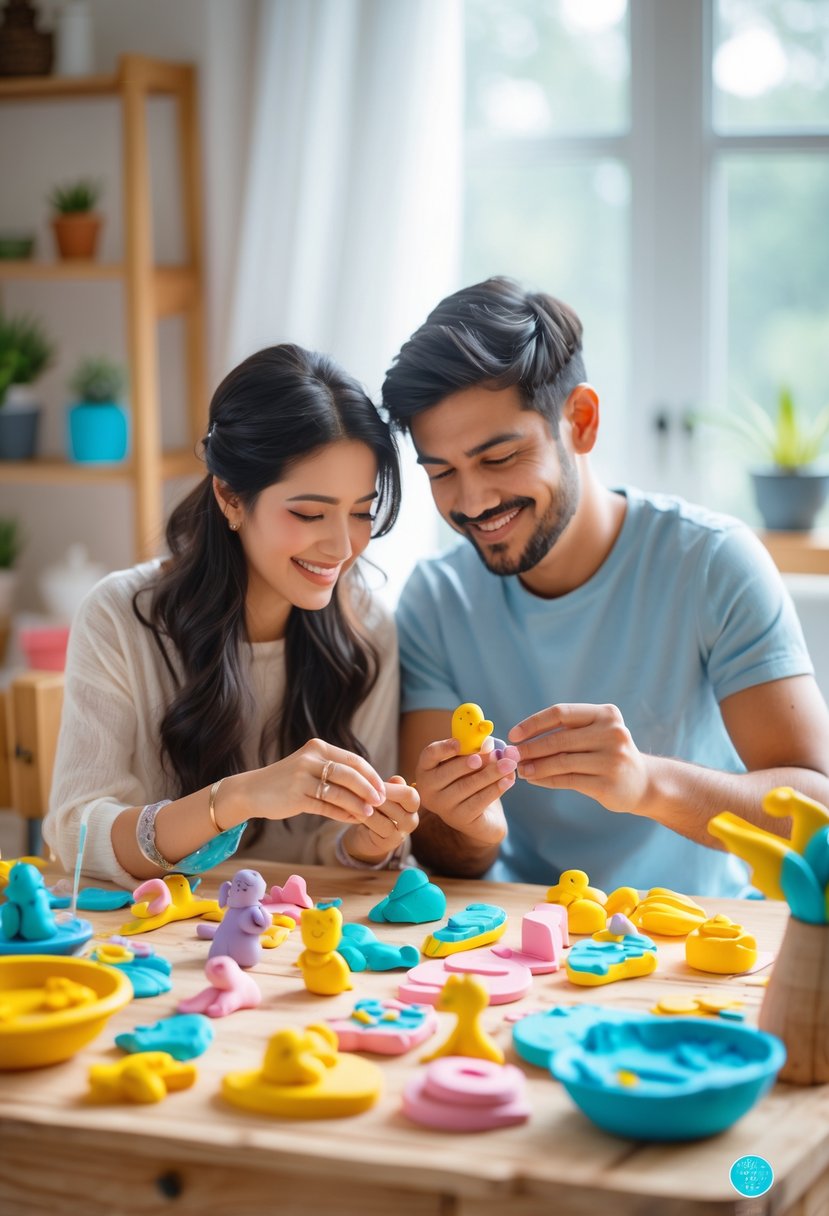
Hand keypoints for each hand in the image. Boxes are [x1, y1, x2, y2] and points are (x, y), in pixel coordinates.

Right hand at [231, 738, 384, 826]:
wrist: (252, 790)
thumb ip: (334, 771)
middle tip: (381, 800)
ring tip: (369, 813)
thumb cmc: (287, 780)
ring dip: (357, 804)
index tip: (382, 788)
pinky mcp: (295, 796)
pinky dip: (342, 814)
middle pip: (349, 773)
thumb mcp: (310, 767)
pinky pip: (325, 806)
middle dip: (368, 788)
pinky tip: (352, 819)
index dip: (371, 774)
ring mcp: (302, 777)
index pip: (353, 759)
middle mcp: (310, 759)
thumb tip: (369, 785)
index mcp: (318, 748)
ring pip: (339, 792)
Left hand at [343, 775, 420, 861]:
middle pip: (397, 806)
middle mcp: (412, 821)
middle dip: (378, 796)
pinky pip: (375, 827)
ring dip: (369, 805)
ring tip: (353, 797)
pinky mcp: (387, 844)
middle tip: (360, 789)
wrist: (368, 837)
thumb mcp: (385, 796)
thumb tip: (397, 778)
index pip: (410, 794)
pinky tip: (352, 809)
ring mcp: (400, 835)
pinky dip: (363, 816)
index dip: (392, 788)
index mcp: (413, 806)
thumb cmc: (377, 810)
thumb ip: (391, 787)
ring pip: (386, 816)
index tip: (373, 784)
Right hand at [413, 736, 518, 846]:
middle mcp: (429, 790)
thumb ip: (477, 750)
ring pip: (467, 786)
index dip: (443, 748)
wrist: (481, 816)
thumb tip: (488, 742)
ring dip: (491, 773)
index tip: (460, 743)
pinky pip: (479, 801)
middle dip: (475, 760)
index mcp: (427, 769)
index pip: (429, 755)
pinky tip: (508, 780)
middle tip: (496, 753)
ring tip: (509, 764)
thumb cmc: (472, 780)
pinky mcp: (460, 819)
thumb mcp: (471, 762)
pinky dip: (495, 789)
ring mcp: (443, 807)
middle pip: (450, 771)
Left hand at [509, 703, 650, 814]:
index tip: (514, 734)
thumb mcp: (594, 733)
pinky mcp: (608, 783)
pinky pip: (568, 780)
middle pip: (559, 739)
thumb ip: (564, 732)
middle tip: (511, 755)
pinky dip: (546, 779)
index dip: (533, 723)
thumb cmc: (608, 754)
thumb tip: (520, 740)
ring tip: (520, 769)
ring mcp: (612, 759)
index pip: (561, 712)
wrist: (643, 782)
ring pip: (562, 761)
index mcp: (606, 714)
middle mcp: (612, 733)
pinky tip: (534, 779)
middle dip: (530, 748)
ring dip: (535, 766)